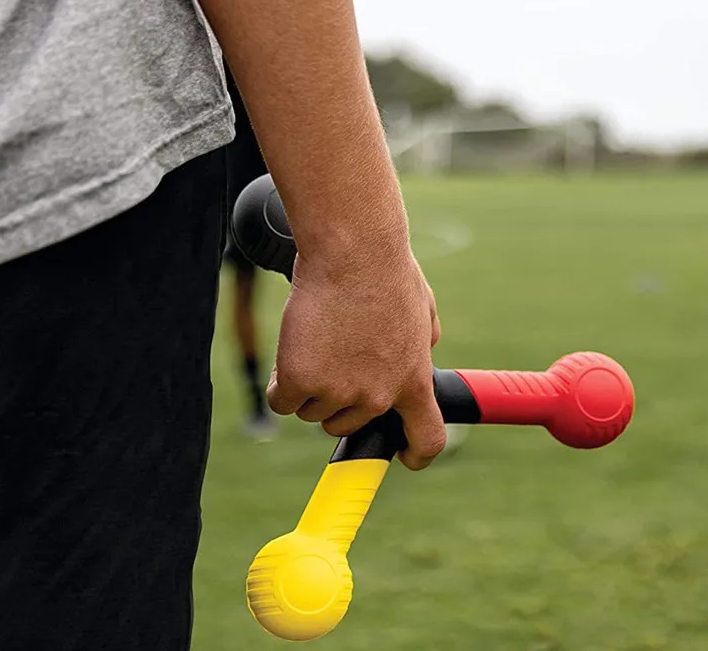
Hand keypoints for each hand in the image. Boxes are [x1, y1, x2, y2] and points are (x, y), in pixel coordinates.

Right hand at [267, 247, 445, 469]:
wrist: (352, 251)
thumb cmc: (385, 269)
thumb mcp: (422, 309)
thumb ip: (422, 342)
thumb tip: (421, 350)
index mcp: (413, 381)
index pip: (426, 439)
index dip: (414, 453)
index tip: (404, 455)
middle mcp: (378, 396)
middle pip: (345, 424)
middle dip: (335, 400)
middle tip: (332, 358)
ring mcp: (339, 392)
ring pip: (310, 411)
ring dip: (307, 385)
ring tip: (315, 340)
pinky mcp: (301, 380)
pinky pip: (282, 399)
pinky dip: (280, 382)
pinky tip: (292, 349)